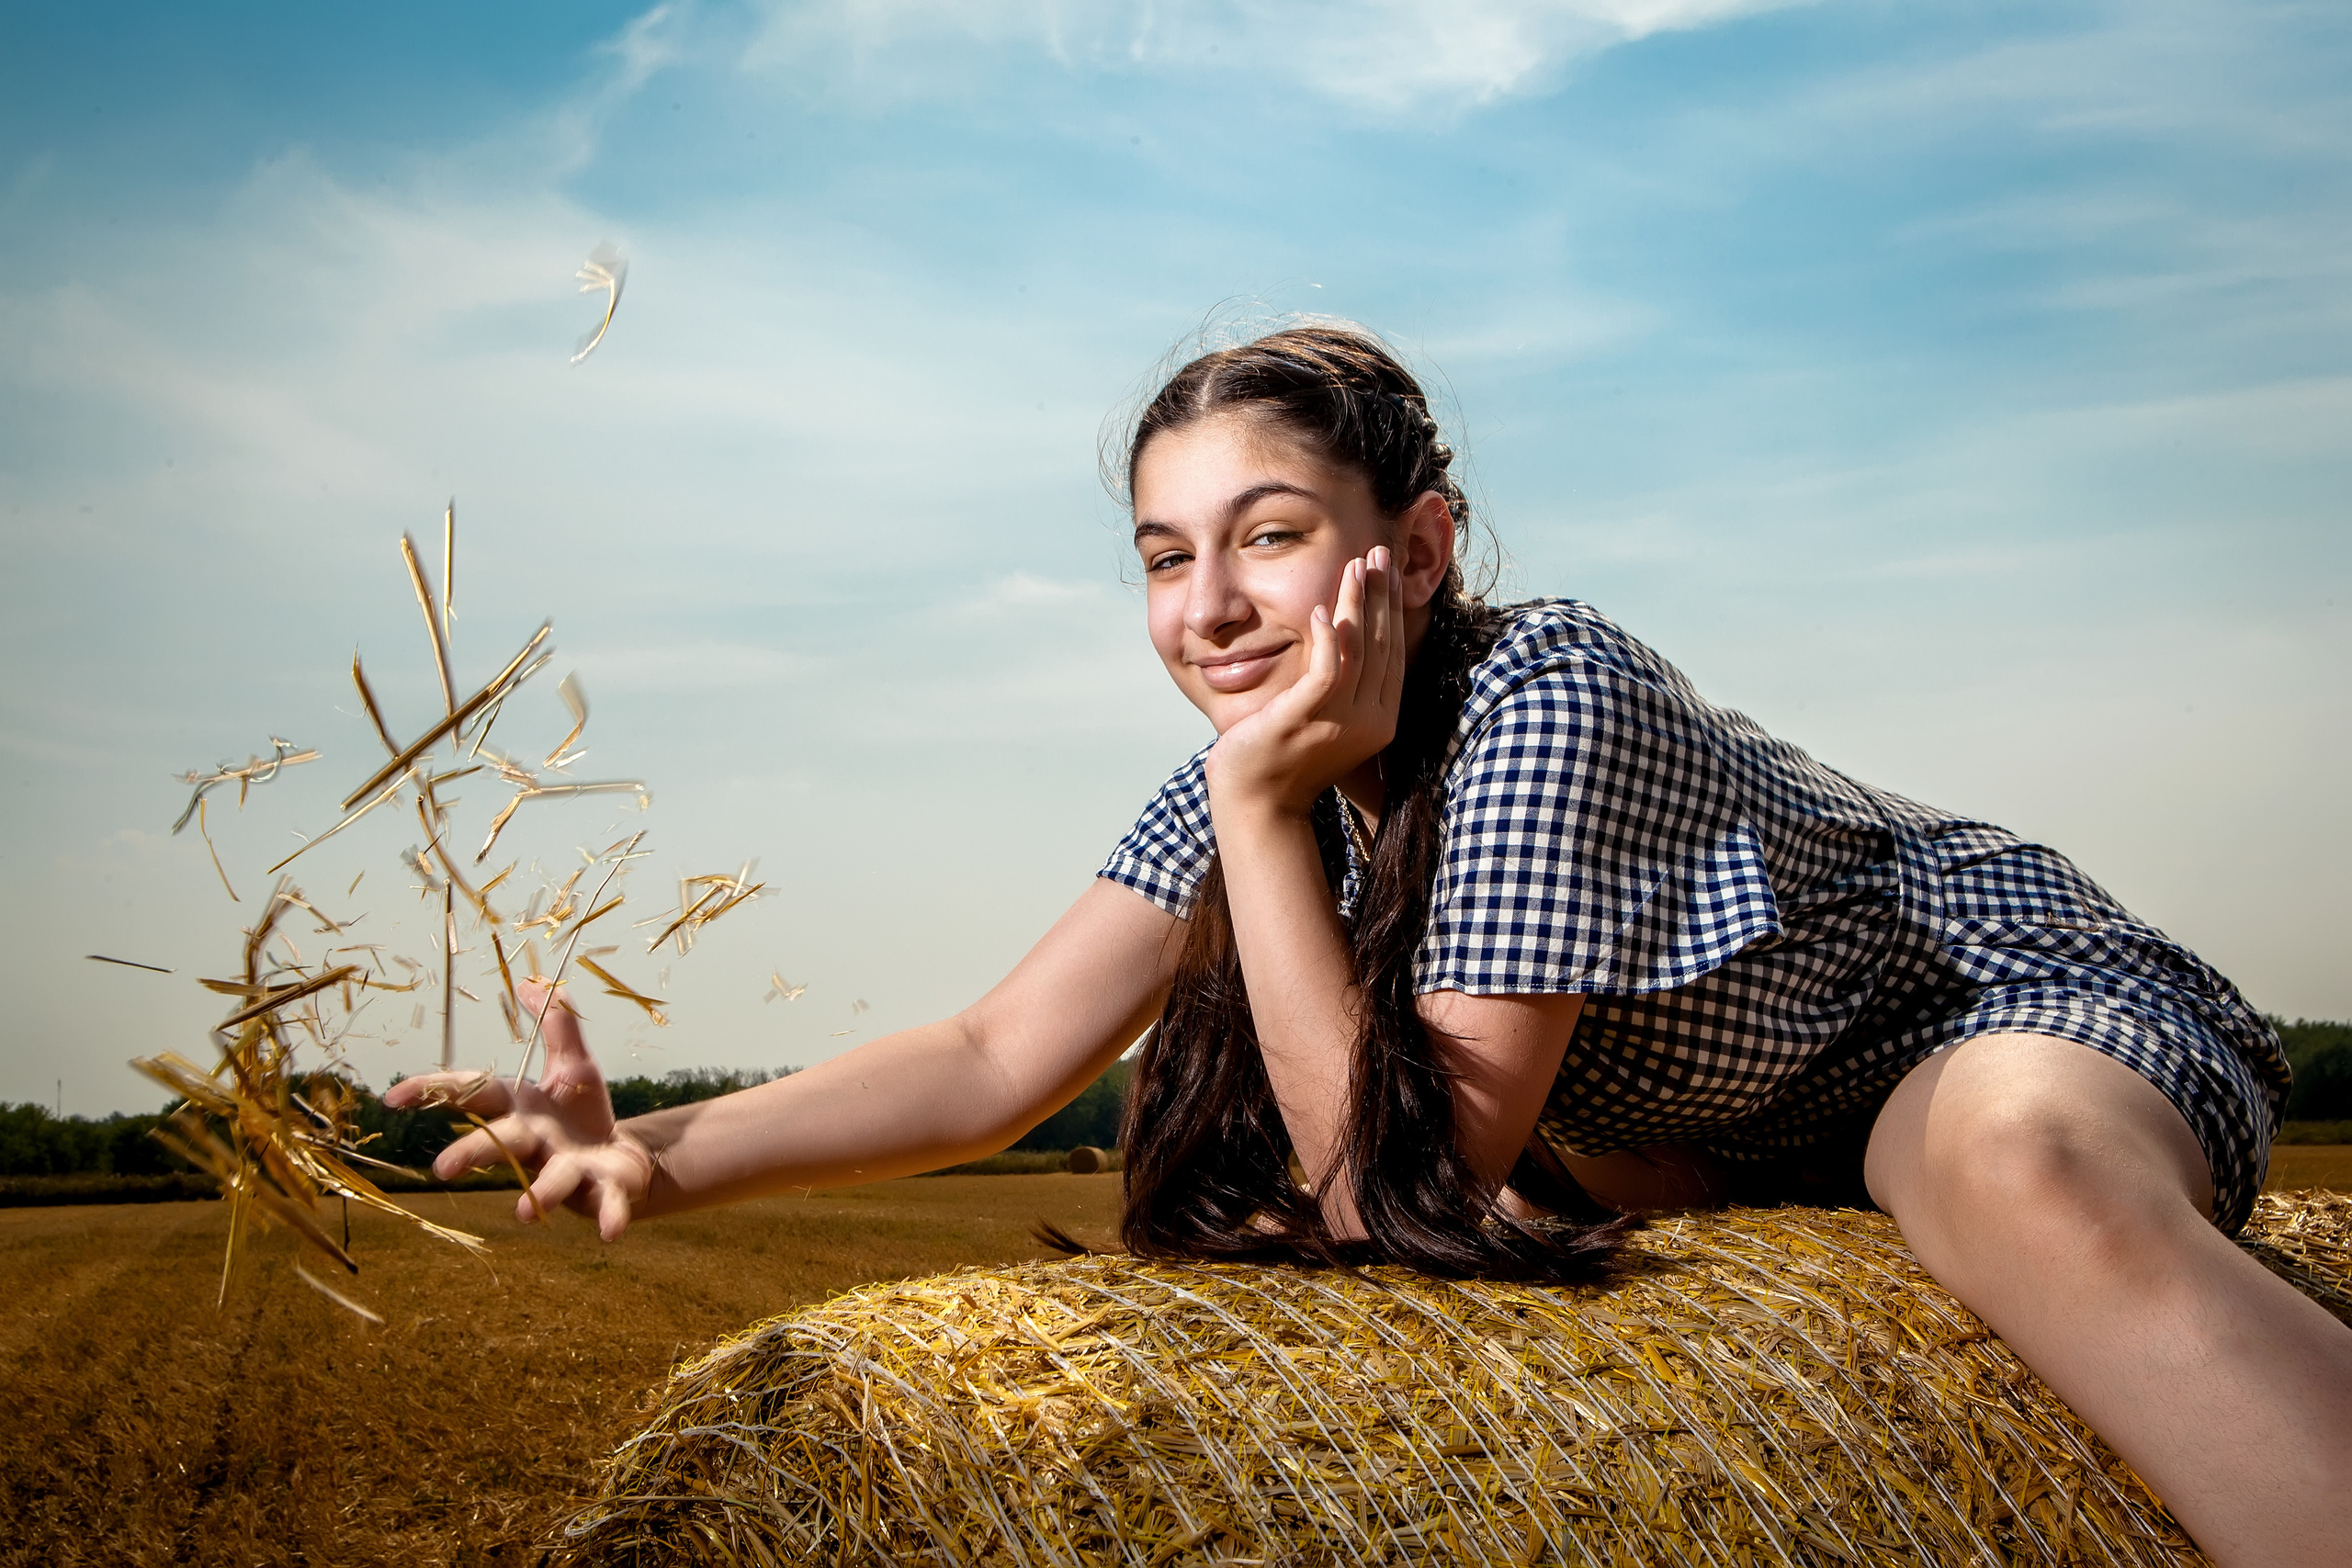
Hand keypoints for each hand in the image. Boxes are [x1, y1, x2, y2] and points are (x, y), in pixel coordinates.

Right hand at [380, 979, 653, 1238]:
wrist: (625, 1163)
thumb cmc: (585, 1116)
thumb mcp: (574, 1063)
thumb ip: (556, 1022)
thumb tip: (530, 981)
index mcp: (523, 1109)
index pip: (472, 1093)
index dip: (432, 1092)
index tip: (392, 1097)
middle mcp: (538, 1143)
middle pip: (502, 1143)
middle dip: (472, 1154)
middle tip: (442, 1169)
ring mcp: (569, 1170)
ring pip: (549, 1181)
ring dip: (537, 1194)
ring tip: (523, 1210)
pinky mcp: (604, 1191)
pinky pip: (606, 1207)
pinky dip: (609, 1219)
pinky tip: (611, 1234)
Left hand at [1204, 545, 1405, 817]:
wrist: (1256, 801)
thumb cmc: (1282, 755)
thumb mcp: (1323, 713)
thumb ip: (1339, 680)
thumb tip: (1340, 633)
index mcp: (1380, 719)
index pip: (1393, 651)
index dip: (1390, 607)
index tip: (1384, 570)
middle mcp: (1370, 721)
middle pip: (1383, 644)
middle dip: (1381, 594)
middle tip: (1380, 552)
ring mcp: (1341, 722)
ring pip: (1359, 650)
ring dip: (1357, 604)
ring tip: (1355, 566)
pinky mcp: (1306, 720)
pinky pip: (1327, 672)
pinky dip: (1327, 639)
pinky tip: (1320, 610)